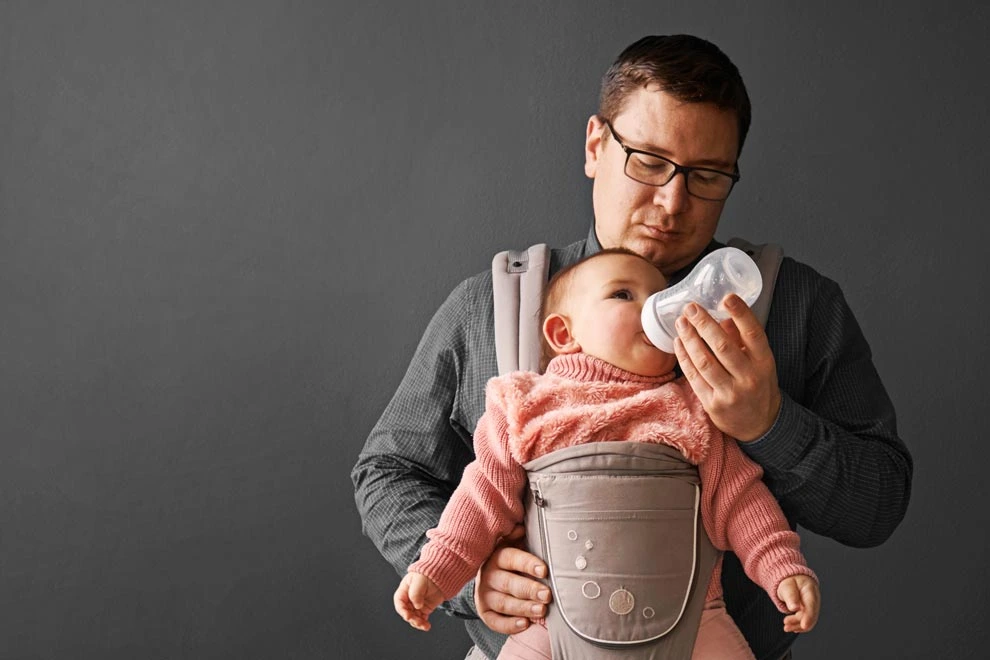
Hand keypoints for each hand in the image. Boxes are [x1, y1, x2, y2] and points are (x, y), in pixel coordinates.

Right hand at [394, 572, 443, 631]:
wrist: (441, 576)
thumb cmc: (427, 575)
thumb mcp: (419, 581)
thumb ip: (415, 593)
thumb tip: (417, 606)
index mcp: (404, 591)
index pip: (399, 602)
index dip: (402, 610)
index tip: (408, 616)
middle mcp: (409, 599)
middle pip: (407, 612)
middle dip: (412, 619)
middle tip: (418, 622)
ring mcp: (416, 605)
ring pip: (414, 618)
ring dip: (418, 623)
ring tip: (424, 626)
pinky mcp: (424, 609)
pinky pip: (421, 619)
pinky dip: (423, 623)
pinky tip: (427, 626)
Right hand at [474, 524, 551, 633]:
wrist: (487, 576)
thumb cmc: (509, 560)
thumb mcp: (512, 544)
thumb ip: (517, 537)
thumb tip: (520, 528)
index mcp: (497, 556)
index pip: (512, 558)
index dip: (528, 564)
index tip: (544, 571)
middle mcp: (488, 575)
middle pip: (508, 583)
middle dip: (529, 590)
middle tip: (547, 595)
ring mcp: (484, 595)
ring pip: (503, 603)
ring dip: (523, 608)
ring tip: (541, 610)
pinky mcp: (484, 612)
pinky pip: (495, 621)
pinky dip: (509, 625)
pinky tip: (525, 624)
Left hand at [673, 295, 781, 440]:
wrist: (760, 424)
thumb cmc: (758, 384)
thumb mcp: (759, 362)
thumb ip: (742, 340)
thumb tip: (722, 314)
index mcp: (765, 362)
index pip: (753, 334)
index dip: (741, 314)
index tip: (727, 297)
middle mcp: (749, 377)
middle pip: (723, 346)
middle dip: (704, 324)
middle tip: (690, 307)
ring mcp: (731, 393)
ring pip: (705, 361)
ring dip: (690, 339)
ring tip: (681, 322)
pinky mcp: (713, 404)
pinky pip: (694, 377)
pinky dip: (684, 357)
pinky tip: (678, 343)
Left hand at [777, 575, 819, 632]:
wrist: (791, 579)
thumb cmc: (790, 581)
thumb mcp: (787, 585)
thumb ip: (790, 595)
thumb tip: (794, 608)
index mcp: (810, 590)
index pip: (811, 605)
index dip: (808, 617)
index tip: (803, 625)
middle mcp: (814, 600)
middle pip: (810, 614)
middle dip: (799, 622)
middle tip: (785, 623)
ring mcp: (812, 606)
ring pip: (808, 620)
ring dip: (798, 626)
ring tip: (786, 627)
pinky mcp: (807, 611)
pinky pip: (805, 620)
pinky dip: (798, 625)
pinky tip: (791, 627)